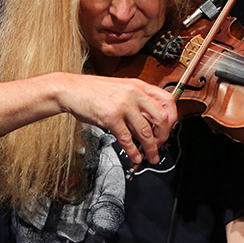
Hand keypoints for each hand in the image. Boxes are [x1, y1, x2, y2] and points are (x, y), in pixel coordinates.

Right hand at [57, 74, 177, 164]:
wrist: (71, 89)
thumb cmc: (94, 91)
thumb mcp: (121, 90)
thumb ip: (137, 103)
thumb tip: (150, 124)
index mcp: (139, 85)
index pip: (167, 101)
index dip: (172, 119)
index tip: (167, 130)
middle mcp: (134, 93)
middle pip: (162, 117)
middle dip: (164, 136)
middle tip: (160, 145)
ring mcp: (123, 105)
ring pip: (146, 131)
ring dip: (151, 148)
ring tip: (151, 157)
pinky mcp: (111, 117)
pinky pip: (127, 138)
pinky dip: (133, 151)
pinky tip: (135, 156)